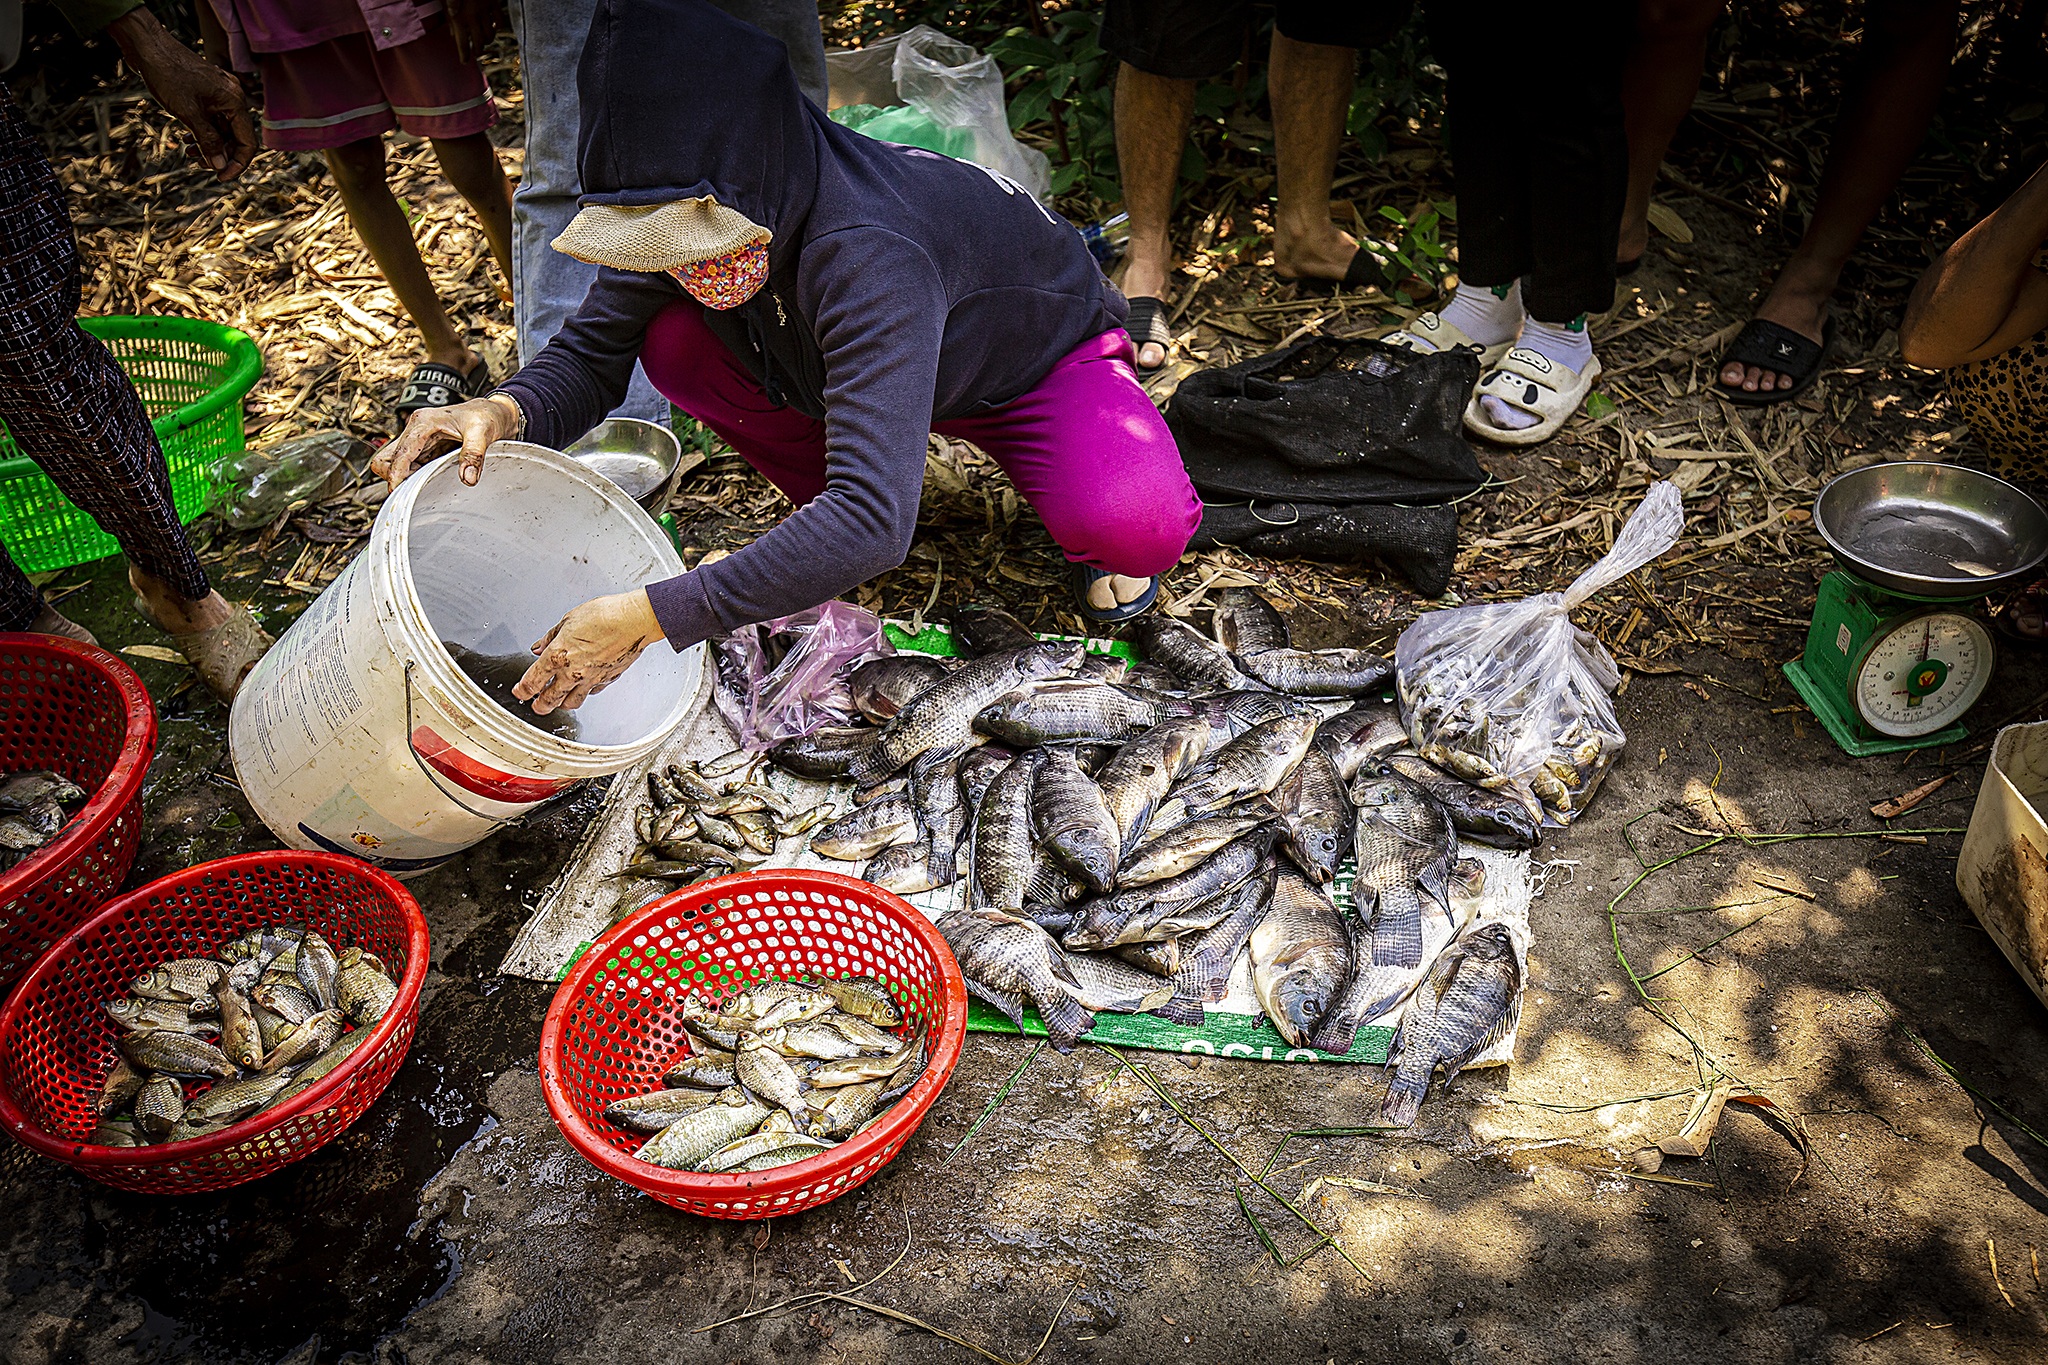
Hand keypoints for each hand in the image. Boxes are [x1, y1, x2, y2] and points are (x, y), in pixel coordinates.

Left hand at [107, 9, 257, 181]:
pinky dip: (202, 132)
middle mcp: (231, 97)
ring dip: (209, 145)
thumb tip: (220, 165)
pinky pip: (212, 118)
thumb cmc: (167, 74)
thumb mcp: (188, 113)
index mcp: (234, 102)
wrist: (147, 46)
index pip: (247, 142)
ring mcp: (219, 94)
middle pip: (235, 137)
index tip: (221, 177)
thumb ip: (208, 141)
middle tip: (201, 166)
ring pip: (222, 129)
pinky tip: (188, 138)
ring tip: (191, 152)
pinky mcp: (206, 92)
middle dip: (220, 154)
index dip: (237, 164)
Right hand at [372, 394, 521, 489]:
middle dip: (395, 477)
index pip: (399, 454)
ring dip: (405, 478)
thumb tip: (467, 479)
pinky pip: (408, 467)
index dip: (397, 475)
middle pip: (385, 460)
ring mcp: (417, 440)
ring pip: (393, 465)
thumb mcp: (483, 432)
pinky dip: (414, 477)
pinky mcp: (423, 449)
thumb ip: (474, 455)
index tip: (401, 495)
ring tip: (427, 487)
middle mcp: (415, 430)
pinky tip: (431, 483)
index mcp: (423, 422)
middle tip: (417, 490)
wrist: (492, 413)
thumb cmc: (485, 416)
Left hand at [446, 0, 505, 64]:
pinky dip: (498, 27)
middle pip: (478, 42)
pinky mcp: (493, 3)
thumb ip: (450, 17)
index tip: (464, 62)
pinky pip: (499, 20)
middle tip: (475, 55)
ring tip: (484, 44)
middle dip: (477, 50)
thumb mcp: (445, 1)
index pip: (462, 43)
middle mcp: (473, 17)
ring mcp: (485, 10)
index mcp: (458, 18)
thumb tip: (453, 34)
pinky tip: (495, 29)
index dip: (464, 55)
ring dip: (487, 41)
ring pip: (490, 33)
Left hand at [515, 591, 664, 713]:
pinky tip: (583, 689)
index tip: (519, 692)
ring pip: (571, 702)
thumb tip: (539, 646)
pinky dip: (584, 693)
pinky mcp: (607, 679)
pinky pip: (592, 693)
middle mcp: (572, 672)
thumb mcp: (568, 620)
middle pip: (549, 700)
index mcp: (557, 656)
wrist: (633, 621)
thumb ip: (550, 637)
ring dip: (561, 704)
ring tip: (557, 703)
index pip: (533, 682)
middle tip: (535, 705)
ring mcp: (591, 679)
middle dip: (539, 705)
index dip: (522, 691)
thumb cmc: (604, 615)